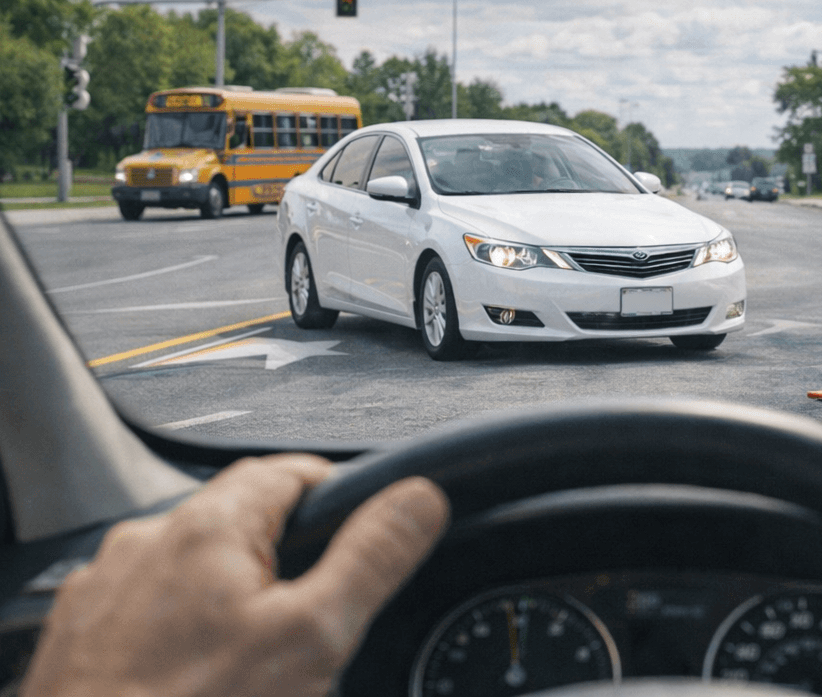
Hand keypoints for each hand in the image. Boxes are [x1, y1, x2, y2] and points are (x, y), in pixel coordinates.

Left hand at [21, 453, 448, 696]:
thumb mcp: (312, 638)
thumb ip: (372, 558)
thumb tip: (420, 497)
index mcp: (208, 526)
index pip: (292, 470)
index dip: (338, 496)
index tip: (361, 533)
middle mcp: (145, 542)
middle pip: (239, 517)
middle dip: (284, 553)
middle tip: (313, 613)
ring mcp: (104, 590)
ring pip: (189, 566)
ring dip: (227, 590)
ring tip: (254, 653)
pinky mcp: (79, 637)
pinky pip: (145, 609)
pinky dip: (177, 628)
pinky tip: (195, 673)